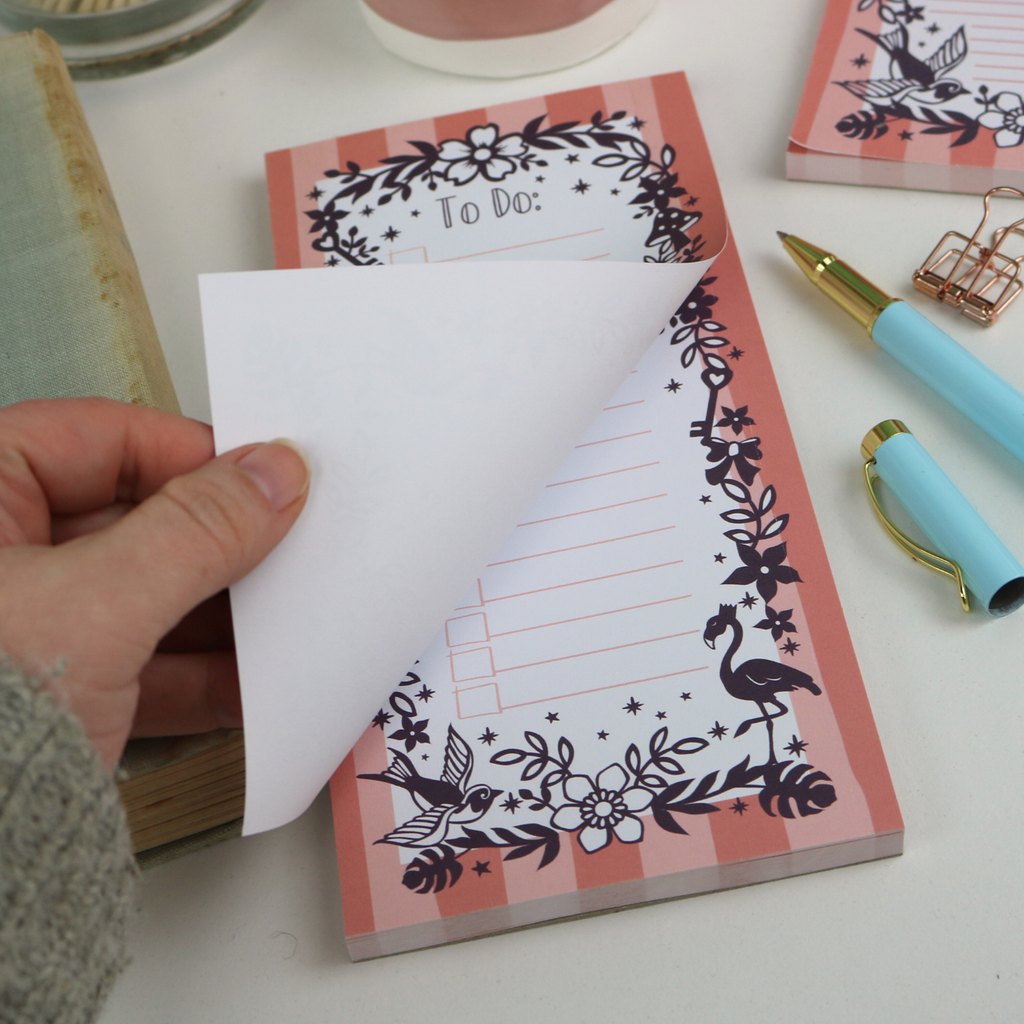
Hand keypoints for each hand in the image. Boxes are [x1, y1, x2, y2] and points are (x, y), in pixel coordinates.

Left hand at [0, 398, 309, 770]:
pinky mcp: (50, 694)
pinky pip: (137, 666)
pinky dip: (195, 675)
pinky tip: (254, 684)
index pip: (99, 439)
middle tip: (288, 548)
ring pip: (144, 596)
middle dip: (218, 545)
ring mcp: (24, 628)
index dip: (191, 455)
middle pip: (133, 520)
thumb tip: (274, 473)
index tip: (268, 478)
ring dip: (218, 614)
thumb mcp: (94, 607)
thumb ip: (195, 532)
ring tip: (286, 619)